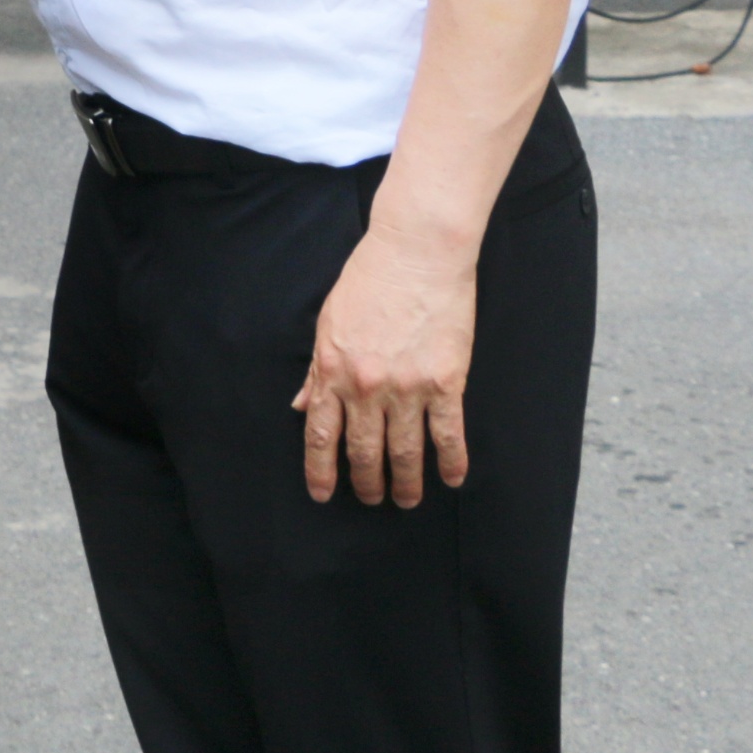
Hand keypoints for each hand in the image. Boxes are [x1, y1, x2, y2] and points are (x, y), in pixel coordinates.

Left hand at [293, 227, 475, 507]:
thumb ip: (317, 371)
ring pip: (405, 453)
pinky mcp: (445, 382)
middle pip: (363, 451)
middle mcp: (366, 386)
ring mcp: (407, 387)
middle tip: (371, 499)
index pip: (320, 435)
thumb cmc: (369, 280)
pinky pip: (448, 435)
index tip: (322, 494)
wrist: (416, 252)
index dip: (321, 471)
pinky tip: (452, 479)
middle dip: (366, 483)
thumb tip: (300, 406)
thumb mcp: (329, 323)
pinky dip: (451, 462)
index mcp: (332, 371)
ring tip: (406, 500)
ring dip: (406, 483)